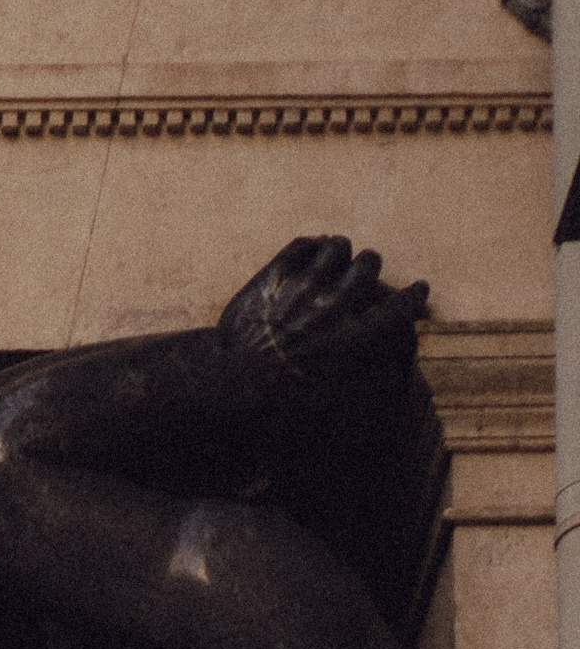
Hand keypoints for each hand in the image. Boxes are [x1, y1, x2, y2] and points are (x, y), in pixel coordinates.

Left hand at [218, 236, 426, 390]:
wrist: (229, 387)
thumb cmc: (278, 403)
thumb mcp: (329, 403)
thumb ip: (365, 387)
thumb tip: (394, 380)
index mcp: (350, 340)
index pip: (397, 309)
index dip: (413, 297)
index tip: (419, 289)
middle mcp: (331, 307)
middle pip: (369, 264)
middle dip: (371, 266)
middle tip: (366, 270)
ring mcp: (301, 288)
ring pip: (338, 246)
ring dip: (341, 252)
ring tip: (336, 259)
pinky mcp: (273, 278)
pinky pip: (302, 244)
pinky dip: (310, 245)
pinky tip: (310, 253)